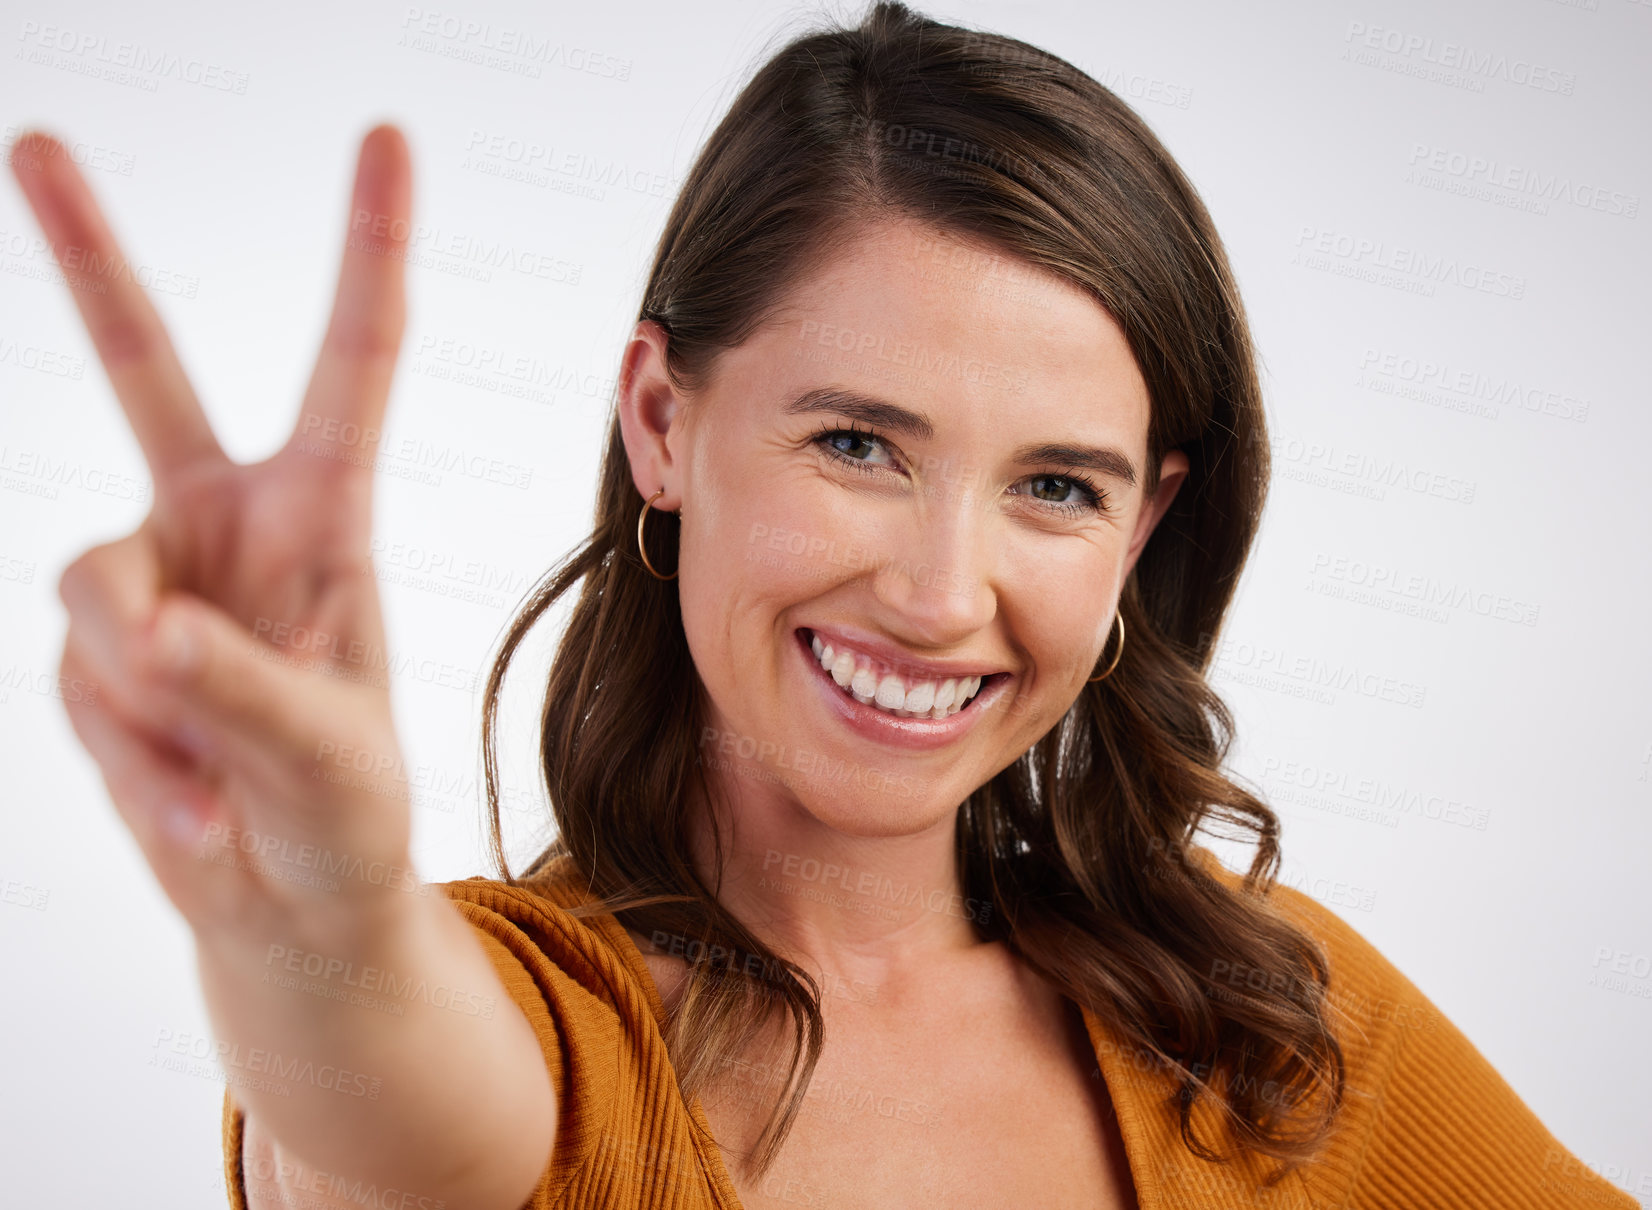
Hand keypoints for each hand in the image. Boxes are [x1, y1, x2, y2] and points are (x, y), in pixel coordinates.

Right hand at [12, 126, 421, 944]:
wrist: (285, 897)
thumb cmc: (346, 813)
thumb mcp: (326, 756)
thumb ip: (239, 688)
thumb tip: (149, 628)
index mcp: (325, 515)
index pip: (354, 363)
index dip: (366, 250)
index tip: (387, 139)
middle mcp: (228, 522)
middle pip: (145, 369)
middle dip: (87, 256)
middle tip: (35, 137)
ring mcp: (152, 581)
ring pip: (88, 588)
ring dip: (144, 697)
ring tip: (217, 772)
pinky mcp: (98, 648)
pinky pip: (76, 678)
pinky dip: (128, 756)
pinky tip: (187, 801)